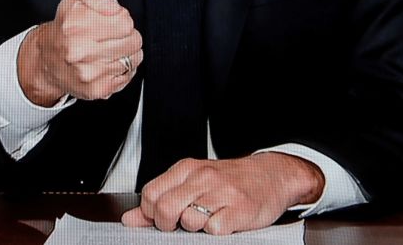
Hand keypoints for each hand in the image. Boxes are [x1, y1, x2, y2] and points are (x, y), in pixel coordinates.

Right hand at [18, 0, 141, 105]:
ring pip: (133, 58)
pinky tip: (108, 64)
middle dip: (127, 35)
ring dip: (126, 52)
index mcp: (75, 25)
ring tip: (109, 49)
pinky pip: (128, 76)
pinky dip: (122, 69)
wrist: (48, 61)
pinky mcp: (97, 89)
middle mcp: (80, 51)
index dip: (121, 18)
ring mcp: (89, 73)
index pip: (124, 21)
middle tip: (111, 35)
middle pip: (133, 40)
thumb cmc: (65, 30)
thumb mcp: (77, 1)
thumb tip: (114, 6)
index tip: (112, 19)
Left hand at [121, 153, 324, 234]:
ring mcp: (222, 192)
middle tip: (181, 225)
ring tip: (206, 221)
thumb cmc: (231, 181)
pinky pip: (215, 230)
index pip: (150, 194)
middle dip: (168, 225)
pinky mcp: (240, 209)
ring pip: (189, 220)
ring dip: (194, 229)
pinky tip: (223, 223)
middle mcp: (202, 177)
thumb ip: (162, 197)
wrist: (272, 175)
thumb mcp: (193, 182)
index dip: (151, 213)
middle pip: (165, 209)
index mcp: (186, 169)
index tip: (162, 219)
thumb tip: (130, 219)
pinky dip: (215, 233)